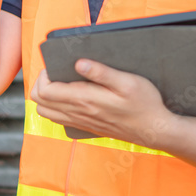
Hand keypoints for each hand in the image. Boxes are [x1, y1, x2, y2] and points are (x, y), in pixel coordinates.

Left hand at [29, 60, 175, 147]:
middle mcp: (78, 113)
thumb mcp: (127, 82)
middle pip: (40, 103)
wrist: (155, 131)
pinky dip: (55, 107)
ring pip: (46, 113)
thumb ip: (101, 72)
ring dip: (47, 96)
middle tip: (56, 72)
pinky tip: (70, 97)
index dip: (43, 76)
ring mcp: (81, 122)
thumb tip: (78, 63)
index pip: (45, 91)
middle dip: (41, 84)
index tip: (55, 65)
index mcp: (84, 100)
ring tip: (61, 83)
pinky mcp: (86, 127)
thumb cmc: (144, 104)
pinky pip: (58, 119)